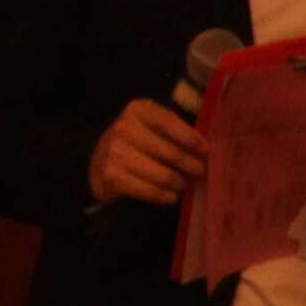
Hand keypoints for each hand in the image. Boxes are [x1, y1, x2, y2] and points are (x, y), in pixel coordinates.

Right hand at [89, 96, 207, 206]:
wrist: (98, 162)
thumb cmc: (135, 142)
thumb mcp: (150, 124)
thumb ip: (174, 128)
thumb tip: (205, 147)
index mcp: (138, 110)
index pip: (169, 122)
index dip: (191, 138)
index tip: (207, 151)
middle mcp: (124, 127)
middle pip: (170, 152)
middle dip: (191, 165)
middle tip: (201, 172)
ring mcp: (116, 152)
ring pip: (163, 174)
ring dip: (180, 183)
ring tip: (185, 184)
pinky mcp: (112, 176)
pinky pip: (150, 190)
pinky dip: (166, 196)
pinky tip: (172, 196)